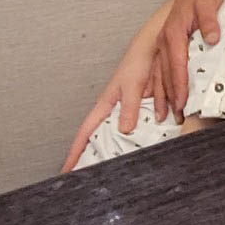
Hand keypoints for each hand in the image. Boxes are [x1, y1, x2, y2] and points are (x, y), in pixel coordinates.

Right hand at [61, 39, 161, 171]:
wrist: (158, 45)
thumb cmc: (139, 59)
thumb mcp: (132, 84)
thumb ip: (128, 106)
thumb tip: (123, 130)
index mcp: (107, 104)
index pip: (86, 132)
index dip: (75, 151)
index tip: (66, 171)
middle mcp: (117, 109)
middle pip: (101, 138)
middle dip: (94, 157)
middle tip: (89, 179)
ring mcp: (131, 110)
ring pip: (122, 136)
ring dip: (119, 152)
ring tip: (116, 174)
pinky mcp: (146, 108)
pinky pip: (143, 128)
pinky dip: (142, 140)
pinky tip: (146, 153)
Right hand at [159, 0, 222, 115]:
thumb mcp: (209, 4)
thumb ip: (210, 21)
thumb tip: (213, 38)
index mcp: (174, 34)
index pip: (177, 64)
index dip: (180, 85)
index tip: (182, 103)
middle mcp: (164, 41)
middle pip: (166, 74)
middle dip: (170, 97)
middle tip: (177, 118)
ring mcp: (162, 44)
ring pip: (159, 74)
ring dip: (161, 95)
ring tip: (164, 116)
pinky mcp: (164, 45)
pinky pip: (158, 69)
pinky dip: (157, 86)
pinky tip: (158, 98)